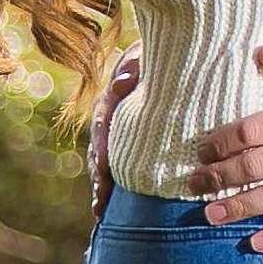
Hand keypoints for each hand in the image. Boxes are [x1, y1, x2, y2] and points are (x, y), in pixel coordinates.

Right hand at [88, 55, 141, 217]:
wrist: (164, 52)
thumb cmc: (156, 54)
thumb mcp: (146, 54)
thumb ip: (134, 66)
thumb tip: (123, 83)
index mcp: (111, 97)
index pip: (102, 124)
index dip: (102, 147)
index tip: (104, 168)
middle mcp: (108, 117)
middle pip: (99, 149)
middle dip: (99, 176)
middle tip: (100, 202)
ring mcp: (115, 131)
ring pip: (104, 161)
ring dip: (102, 186)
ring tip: (100, 211)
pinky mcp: (125, 142)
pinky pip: (117, 164)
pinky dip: (113, 184)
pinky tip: (110, 207)